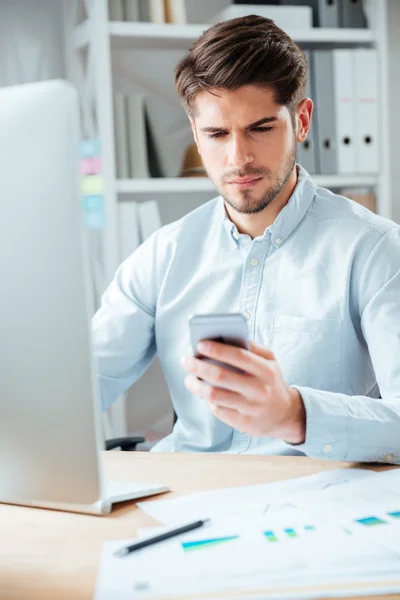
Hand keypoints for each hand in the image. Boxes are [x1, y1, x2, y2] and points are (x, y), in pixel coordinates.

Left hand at [180, 340, 305, 443]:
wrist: (286, 414)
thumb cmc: (271, 381)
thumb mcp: (270, 361)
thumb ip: (253, 347)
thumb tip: (227, 336)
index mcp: (266, 370)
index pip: (239, 356)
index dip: (217, 350)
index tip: (199, 344)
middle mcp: (259, 389)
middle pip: (221, 376)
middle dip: (198, 366)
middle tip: (185, 360)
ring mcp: (251, 408)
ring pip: (214, 395)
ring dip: (196, 386)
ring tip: (189, 378)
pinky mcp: (244, 423)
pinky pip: (218, 410)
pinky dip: (207, 400)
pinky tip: (204, 393)